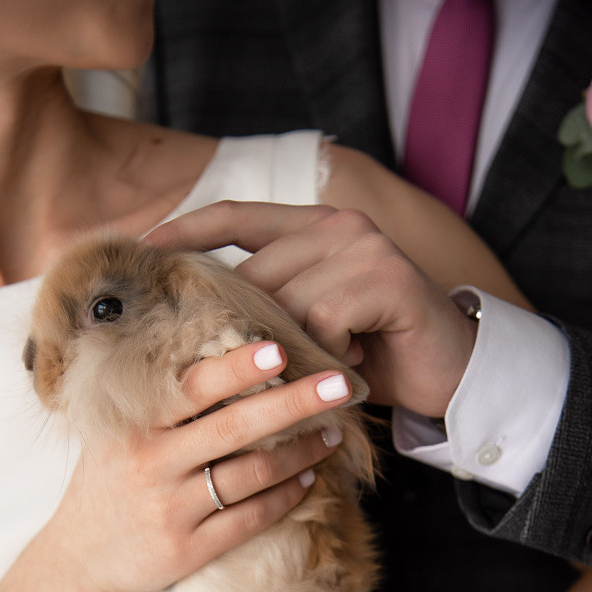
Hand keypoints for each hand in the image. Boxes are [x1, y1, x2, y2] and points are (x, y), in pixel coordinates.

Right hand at [45, 339, 352, 591]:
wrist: (80, 556)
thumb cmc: (110, 479)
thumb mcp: (118, 432)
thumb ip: (162, 401)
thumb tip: (231, 357)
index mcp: (134, 425)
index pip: (195, 387)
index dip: (239, 367)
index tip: (280, 348)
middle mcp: (150, 463)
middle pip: (236, 427)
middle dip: (295, 403)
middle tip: (341, 386)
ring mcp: (170, 509)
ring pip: (252, 474)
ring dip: (301, 453)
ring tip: (330, 435)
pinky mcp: (187, 549)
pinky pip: (250, 518)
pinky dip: (286, 496)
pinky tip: (308, 479)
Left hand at [145, 202, 476, 417]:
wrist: (450, 372)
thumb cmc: (373, 354)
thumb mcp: (309, 325)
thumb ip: (267, 308)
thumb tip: (192, 323)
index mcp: (311, 227)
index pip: (234, 216)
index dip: (185, 230)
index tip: (141, 251)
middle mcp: (336, 226)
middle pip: (252, 270)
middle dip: (233, 322)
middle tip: (225, 366)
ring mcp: (363, 247)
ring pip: (284, 298)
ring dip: (284, 347)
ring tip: (298, 375)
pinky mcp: (387, 278)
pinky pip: (323, 318)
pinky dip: (325, 352)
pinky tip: (344, 367)